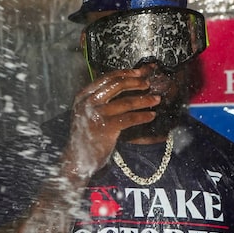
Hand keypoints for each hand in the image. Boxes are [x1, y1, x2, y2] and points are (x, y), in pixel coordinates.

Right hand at [60, 65, 161, 183]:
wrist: (77, 160)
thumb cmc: (86, 136)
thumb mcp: (87, 113)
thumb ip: (100, 99)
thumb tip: (124, 84)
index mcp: (83, 96)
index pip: (106, 78)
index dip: (125, 73)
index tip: (139, 72)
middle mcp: (87, 102)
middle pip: (117, 85)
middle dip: (136, 83)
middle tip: (148, 84)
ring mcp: (96, 115)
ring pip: (126, 102)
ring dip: (144, 100)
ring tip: (156, 99)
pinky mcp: (105, 128)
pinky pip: (129, 118)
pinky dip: (142, 116)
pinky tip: (151, 116)